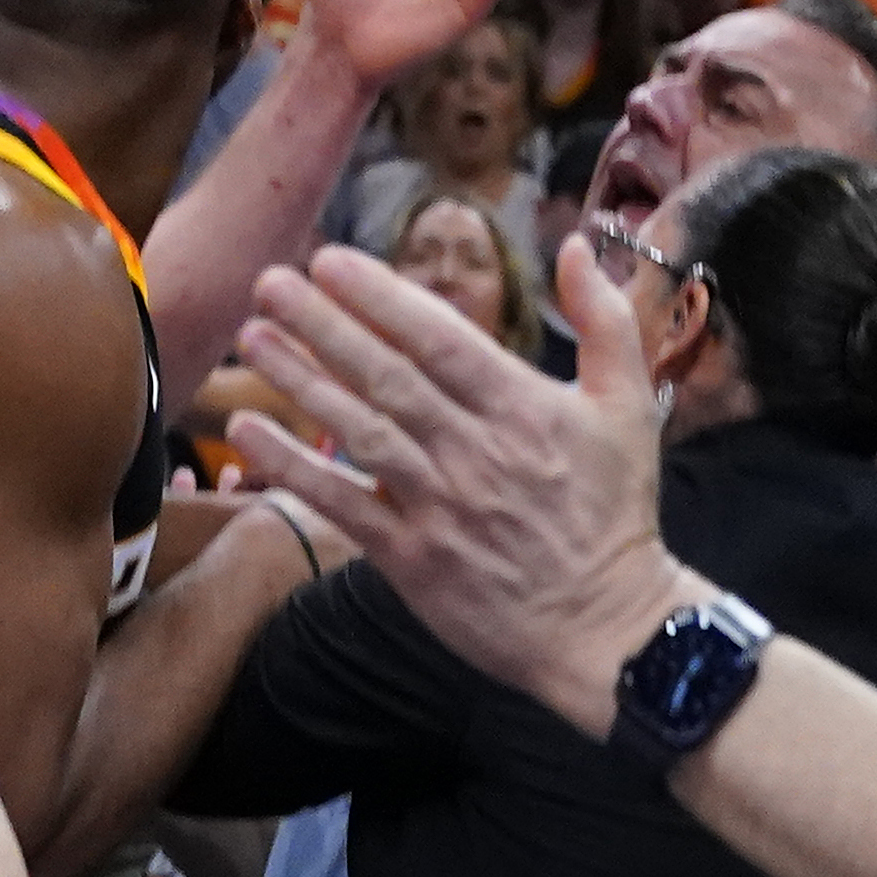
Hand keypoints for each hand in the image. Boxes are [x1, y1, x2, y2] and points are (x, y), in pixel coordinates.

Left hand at [223, 237, 684, 736]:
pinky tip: (246, 433)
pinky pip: (341, 505)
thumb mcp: (630, 406)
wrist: (607, 629)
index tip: (329, 261)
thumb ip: (604, 319)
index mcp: (523, 408)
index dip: (380, 297)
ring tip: (252, 338)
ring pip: (357, 431)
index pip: (439, 338)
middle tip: (269, 281)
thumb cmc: (615, 512)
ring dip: (299, 382)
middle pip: (386, 376)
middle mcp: (474, 451)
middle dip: (322, 324)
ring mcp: (438, 505)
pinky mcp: (411, 559)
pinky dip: (291, 469)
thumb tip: (572, 246)